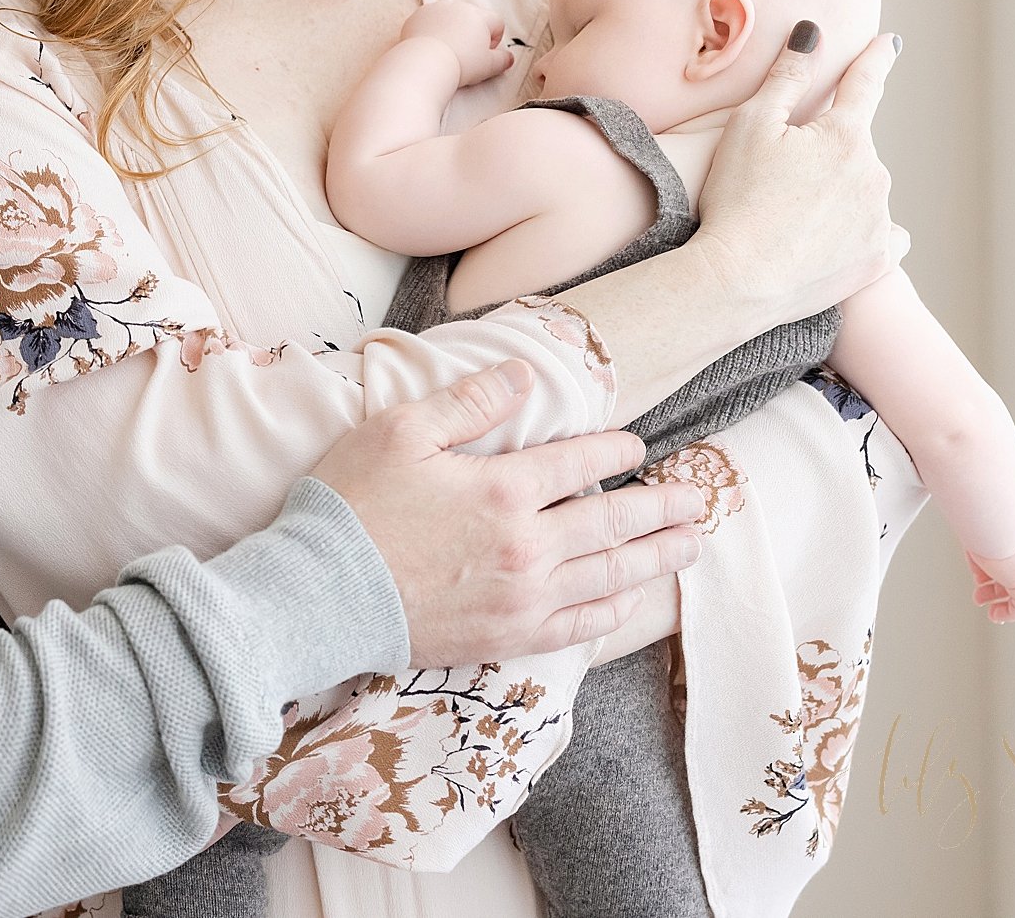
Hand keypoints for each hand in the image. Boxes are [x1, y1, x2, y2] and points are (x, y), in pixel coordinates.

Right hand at [312, 364, 707, 666]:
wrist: (318, 594)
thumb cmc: (352, 505)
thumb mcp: (401, 432)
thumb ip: (469, 402)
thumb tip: (525, 376)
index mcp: (504, 489)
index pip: (582, 462)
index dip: (616, 451)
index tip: (637, 447)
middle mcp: (528, 547)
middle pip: (614, 522)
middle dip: (661, 509)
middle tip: (696, 500)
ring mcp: (523, 598)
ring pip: (611, 576)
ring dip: (656, 558)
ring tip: (688, 545)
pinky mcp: (508, 637)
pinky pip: (581, 628)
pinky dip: (614, 610)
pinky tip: (629, 598)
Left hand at [400, 0, 511, 85]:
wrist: (425, 64)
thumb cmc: (460, 64)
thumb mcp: (489, 66)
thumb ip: (503, 60)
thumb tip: (509, 58)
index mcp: (479, 16)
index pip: (496, 22)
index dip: (494, 39)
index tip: (484, 53)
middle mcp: (459, 7)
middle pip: (473, 18)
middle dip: (472, 34)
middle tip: (465, 54)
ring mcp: (437, 9)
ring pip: (451, 18)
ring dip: (452, 30)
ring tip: (446, 51)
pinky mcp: (419, 15)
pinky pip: (430, 20)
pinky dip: (432, 31)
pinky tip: (431, 47)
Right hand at [691, 25, 906, 329]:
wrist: (738, 280)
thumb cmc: (736, 198)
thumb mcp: (748, 126)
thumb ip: (786, 76)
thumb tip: (813, 34)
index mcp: (844, 135)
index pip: (864, 84)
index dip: (874, 59)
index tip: (887, 44)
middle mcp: (874, 173)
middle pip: (854, 147)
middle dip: (828, 150)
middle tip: (781, 175)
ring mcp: (880, 219)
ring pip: (865, 190)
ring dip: (841, 191)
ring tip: (792, 215)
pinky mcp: (877, 260)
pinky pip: (882, 234)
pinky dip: (863, 230)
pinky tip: (834, 239)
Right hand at [967, 522, 1014, 622]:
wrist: (996, 519)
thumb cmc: (983, 518)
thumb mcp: (977, 532)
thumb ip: (976, 540)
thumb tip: (966, 540)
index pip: (1011, 562)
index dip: (993, 574)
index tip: (978, 581)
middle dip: (996, 591)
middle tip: (979, 598)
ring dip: (1002, 603)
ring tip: (991, 613)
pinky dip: (1008, 613)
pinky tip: (995, 616)